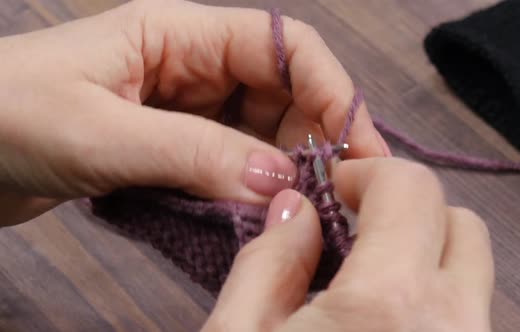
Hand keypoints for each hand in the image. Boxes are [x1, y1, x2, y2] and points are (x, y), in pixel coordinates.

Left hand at [0, 0, 388, 224]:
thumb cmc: (9, 117)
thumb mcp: (102, 132)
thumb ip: (194, 154)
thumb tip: (279, 185)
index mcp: (183, 34)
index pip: (286, 48)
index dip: (333, 92)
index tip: (358, 151)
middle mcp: (194, 66)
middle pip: (284, 94)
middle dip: (313, 141)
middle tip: (332, 199)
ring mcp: (186, 111)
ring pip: (261, 135)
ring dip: (281, 172)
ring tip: (299, 215)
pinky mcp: (173, 149)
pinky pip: (230, 165)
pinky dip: (248, 190)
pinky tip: (258, 218)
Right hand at [202, 158, 493, 331]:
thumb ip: (268, 261)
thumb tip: (297, 208)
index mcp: (390, 303)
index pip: (411, 188)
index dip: (368, 174)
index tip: (333, 191)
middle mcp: (454, 325)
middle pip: (460, 224)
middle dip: (407, 209)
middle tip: (356, 229)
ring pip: (470, 270)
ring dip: (423, 251)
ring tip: (366, 277)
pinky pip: (464, 310)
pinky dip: (431, 293)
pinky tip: (382, 319)